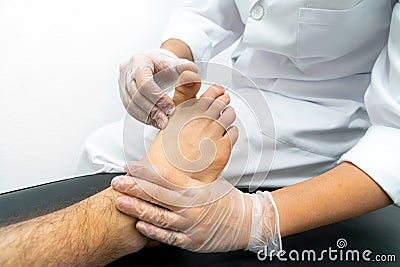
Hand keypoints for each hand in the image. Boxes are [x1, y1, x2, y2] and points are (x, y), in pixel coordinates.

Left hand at [111, 165, 281, 253]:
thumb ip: (185, 180)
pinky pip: (169, 237)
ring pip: (160, 217)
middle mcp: (192, 208)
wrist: (247, 222)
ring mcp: (191, 225)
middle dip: (135, 188)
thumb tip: (162, 171)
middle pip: (159, 196)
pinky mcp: (191, 241)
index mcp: (196, 190)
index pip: (166, 178)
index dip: (145, 172)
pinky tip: (140, 225)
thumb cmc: (228, 200)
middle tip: (118, 183)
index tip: (130, 166)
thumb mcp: (209, 183)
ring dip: (138, 209)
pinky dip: (154, 232)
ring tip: (121, 202)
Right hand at [119, 49, 197, 128]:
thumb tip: (193, 76)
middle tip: (166, 120)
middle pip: (136, 95)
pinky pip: (130, 109)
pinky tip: (154, 122)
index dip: (157, 97)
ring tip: (162, 123)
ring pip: (131, 104)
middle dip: (152, 109)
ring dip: (147, 116)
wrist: (156, 67)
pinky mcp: (123, 95)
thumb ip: (186, 69)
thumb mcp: (177, 64)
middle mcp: (127, 71)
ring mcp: (122, 83)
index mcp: (139, 61)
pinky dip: (142, 117)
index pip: (144, 82)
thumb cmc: (166, 66)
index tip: (171, 107)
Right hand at [138, 71, 237, 182]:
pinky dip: (231, 132)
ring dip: (228, 115)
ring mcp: (214, 132)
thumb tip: (192, 74)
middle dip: (224, 101)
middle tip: (223, 103)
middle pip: (223, 101)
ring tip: (223, 120)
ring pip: (230, 115)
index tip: (218, 92)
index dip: (217, 91)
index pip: (212, 91)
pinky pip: (234, 132)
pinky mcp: (223, 147)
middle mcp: (202, 118)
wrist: (170, 176)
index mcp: (189, 109)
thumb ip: (183, 95)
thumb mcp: (170, 116)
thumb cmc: (166, 149)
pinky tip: (223, 136)